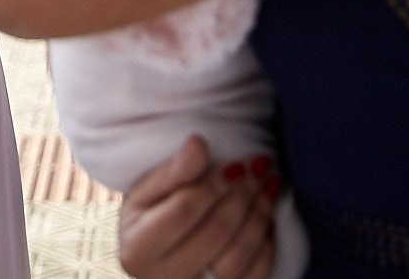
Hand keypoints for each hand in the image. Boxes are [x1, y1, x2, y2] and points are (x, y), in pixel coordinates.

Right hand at [117, 137, 277, 278]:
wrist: (154, 256)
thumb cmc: (149, 217)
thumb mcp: (147, 191)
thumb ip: (173, 170)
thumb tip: (198, 144)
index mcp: (138, 249)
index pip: (183, 212)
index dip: (213, 185)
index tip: (235, 163)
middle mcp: (163, 278)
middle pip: (214, 234)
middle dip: (242, 195)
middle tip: (260, 165)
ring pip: (237, 259)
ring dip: (259, 216)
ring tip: (270, 184)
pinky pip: (254, 277)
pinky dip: (266, 245)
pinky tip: (268, 217)